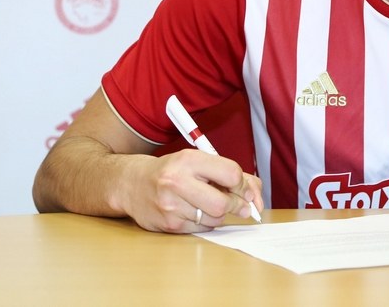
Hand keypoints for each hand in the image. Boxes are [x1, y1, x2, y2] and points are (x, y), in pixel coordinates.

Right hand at [118, 149, 262, 232]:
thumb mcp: (198, 161)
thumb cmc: (172, 171)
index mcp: (189, 159)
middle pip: (224, 203)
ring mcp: (171, 205)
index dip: (243, 184)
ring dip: (220, 214)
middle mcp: (177, 181)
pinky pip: (201, 229)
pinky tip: (196, 211)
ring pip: (214, 219)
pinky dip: (205, 222)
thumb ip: (230, 174)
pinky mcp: (168, 224)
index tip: (244, 188)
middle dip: (237, 205)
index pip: (231, 174)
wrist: (132, 183)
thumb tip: (256, 195)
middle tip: (239, 204)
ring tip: (210, 203)